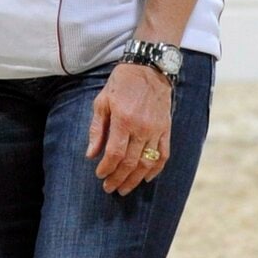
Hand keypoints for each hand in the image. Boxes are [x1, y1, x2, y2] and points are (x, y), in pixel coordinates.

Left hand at [86, 60, 171, 194]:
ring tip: (125, 189)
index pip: (114, 153)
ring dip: (135, 179)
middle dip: (118, 178)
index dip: (106, 168)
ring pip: (147, 163)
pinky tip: (146, 178)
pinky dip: (156, 170)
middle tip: (110, 188)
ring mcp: (156, 130)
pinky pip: (164, 155)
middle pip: (130, 162)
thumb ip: (96, 129)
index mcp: (123, 120)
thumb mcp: (102, 102)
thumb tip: (90, 154)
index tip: (100, 176)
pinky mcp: (166, 129)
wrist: (148, 68)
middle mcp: (141, 127)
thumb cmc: (120, 84)